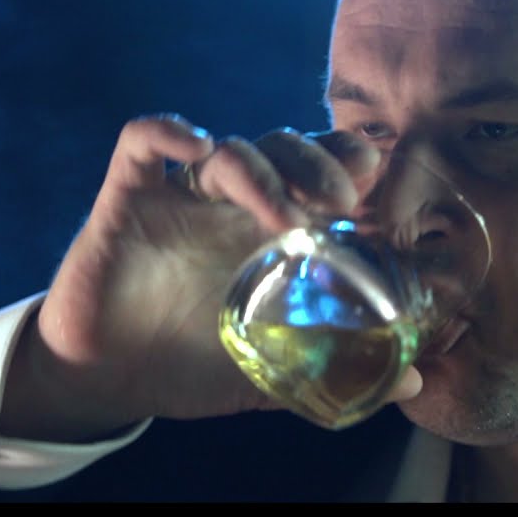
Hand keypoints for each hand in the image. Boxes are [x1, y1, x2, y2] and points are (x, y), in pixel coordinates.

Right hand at [0, 114, 398, 441]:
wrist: (105, 378)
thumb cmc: (188, 366)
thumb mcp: (266, 371)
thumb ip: (327, 369)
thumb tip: (412, 385)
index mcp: (269, 233)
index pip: (319, 170)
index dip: (350, 166)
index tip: (373, 193)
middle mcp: (231, 205)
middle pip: (283, 148)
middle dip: (317, 163)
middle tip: (340, 201)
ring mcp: (180, 196)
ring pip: (229, 148)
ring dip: (263, 171)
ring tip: (282, 216)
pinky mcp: (127, 197)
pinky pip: (141, 141)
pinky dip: (169, 131)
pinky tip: (196, 145)